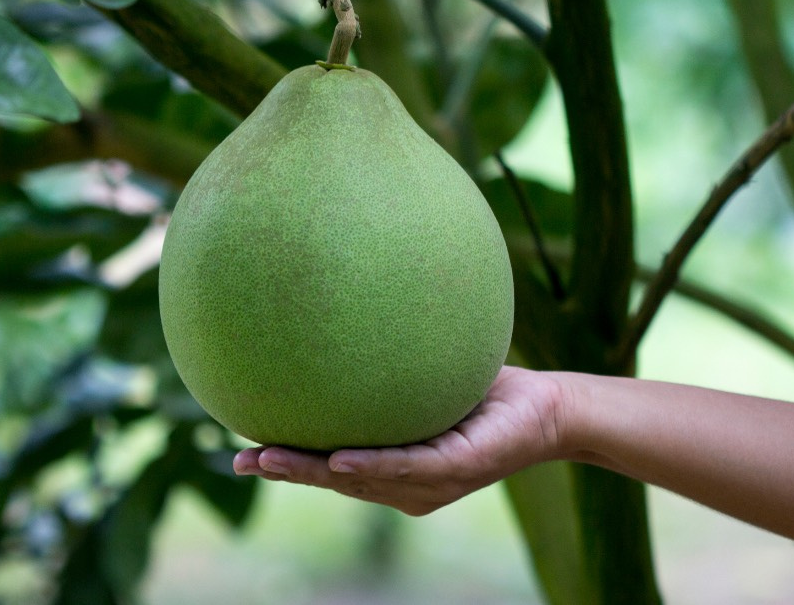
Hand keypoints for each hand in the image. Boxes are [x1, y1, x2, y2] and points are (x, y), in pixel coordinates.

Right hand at [232, 365, 569, 515]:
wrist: (551, 406)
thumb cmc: (487, 389)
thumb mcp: (429, 371)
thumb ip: (392, 360)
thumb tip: (352, 310)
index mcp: (396, 466)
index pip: (334, 466)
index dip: (290, 461)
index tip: (247, 449)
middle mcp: (409, 483)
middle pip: (336, 481)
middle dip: (288, 471)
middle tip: (242, 461)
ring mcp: (433, 482)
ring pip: (363, 482)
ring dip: (314, 473)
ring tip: (272, 460)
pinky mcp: (460, 469)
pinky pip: (410, 466)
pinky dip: (372, 465)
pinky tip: (339, 461)